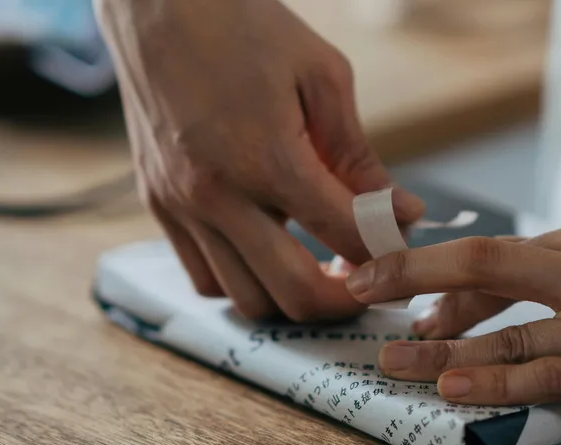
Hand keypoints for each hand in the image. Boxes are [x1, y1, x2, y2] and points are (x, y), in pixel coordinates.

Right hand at [95, 0, 423, 320]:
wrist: (156, 3)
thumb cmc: (244, 26)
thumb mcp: (322, 77)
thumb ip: (359, 157)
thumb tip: (399, 211)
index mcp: (266, 156)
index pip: (343, 235)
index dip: (387, 251)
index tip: (403, 246)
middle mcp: (216, 194)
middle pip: (294, 292)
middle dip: (345, 299)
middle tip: (369, 280)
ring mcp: (180, 206)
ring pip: (246, 299)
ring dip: (292, 295)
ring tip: (320, 266)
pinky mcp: (158, 206)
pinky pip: (203, 277)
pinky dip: (243, 281)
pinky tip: (269, 251)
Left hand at [346, 192, 560, 407]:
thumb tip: (526, 271)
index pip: (502, 252)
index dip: (439, 267)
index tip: (393, 276)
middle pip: (487, 267)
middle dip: (412, 280)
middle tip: (359, 293)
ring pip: (512, 332)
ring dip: (443, 349)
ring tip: (393, 362)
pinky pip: (560, 376)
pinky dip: (503, 381)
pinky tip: (459, 388)